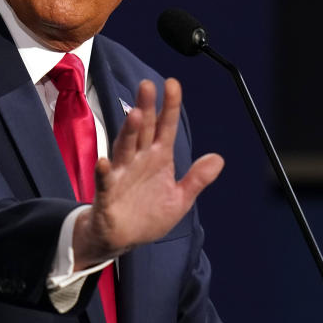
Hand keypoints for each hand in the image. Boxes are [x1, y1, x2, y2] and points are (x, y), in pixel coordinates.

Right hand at [72, 78, 223, 269]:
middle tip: (147, 85)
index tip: (172, 84)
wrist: (121, 238)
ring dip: (129, 133)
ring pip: (125, 149)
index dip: (169, 107)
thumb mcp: (180, 198)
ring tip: (135, 116)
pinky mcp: (107, 194)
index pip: (165, 128)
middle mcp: (138, 160)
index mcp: (158, 159)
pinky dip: (103, 171)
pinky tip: (103, 162)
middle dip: (146, 108)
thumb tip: (218, 158)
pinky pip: (104, 181)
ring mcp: (121, 174)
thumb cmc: (148, 215)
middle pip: (143, 130)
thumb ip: (197, 178)